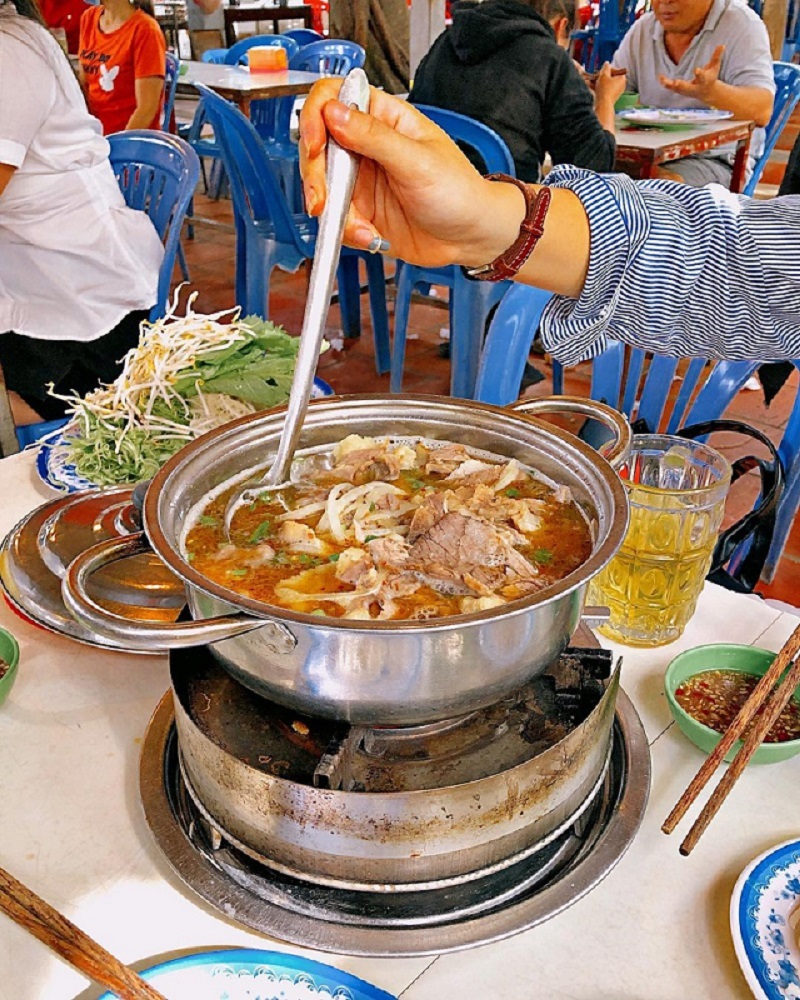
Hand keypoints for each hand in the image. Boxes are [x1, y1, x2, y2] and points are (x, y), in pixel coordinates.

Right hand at [298, 80, 519, 267]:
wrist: (471, 237)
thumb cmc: (459, 191)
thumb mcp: (417, 161)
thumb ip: (373, 137)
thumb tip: (334, 112)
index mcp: (382, 118)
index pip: (333, 98)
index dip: (316, 116)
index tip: (315, 144)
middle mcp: (365, 145)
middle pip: (317, 147)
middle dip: (316, 177)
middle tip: (323, 200)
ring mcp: (360, 180)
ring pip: (322, 187)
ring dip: (333, 212)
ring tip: (361, 229)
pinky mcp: (360, 212)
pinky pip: (336, 219)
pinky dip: (347, 231)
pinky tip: (370, 237)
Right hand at [594, 62, 627, 104]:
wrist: (603, 106)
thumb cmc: (604, 90)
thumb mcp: (604, 75)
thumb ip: (605, 67)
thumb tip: (607, 63)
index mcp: (622, 78)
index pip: (614, 69)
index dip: (606, 69)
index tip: (600, 71)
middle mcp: (621, 85)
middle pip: (610, 77)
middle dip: (601, 76)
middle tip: (595, 76)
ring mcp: (617, 92)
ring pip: (606, 84)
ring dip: (598, 82)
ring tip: (590, 81)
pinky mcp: (611, 97)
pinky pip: (605, 90)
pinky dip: (599, 88)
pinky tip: (591, 87)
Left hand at [659, 44, 723, 102]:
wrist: (707, 92)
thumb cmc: (711, 76)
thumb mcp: (715, 66)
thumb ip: (717, 56)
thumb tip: (722, 45)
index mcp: (704, 80)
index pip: (702, 77)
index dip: (700, 74)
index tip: (697, 70)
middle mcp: (695, 87)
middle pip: (687, 87)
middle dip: (682, 85)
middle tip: (676, 83)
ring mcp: (687, 90)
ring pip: (677, 89)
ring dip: (669, 85)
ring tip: (662, 78)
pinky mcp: (681, 91)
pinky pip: (672, 88)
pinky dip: (666, 83)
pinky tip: (660, 77)